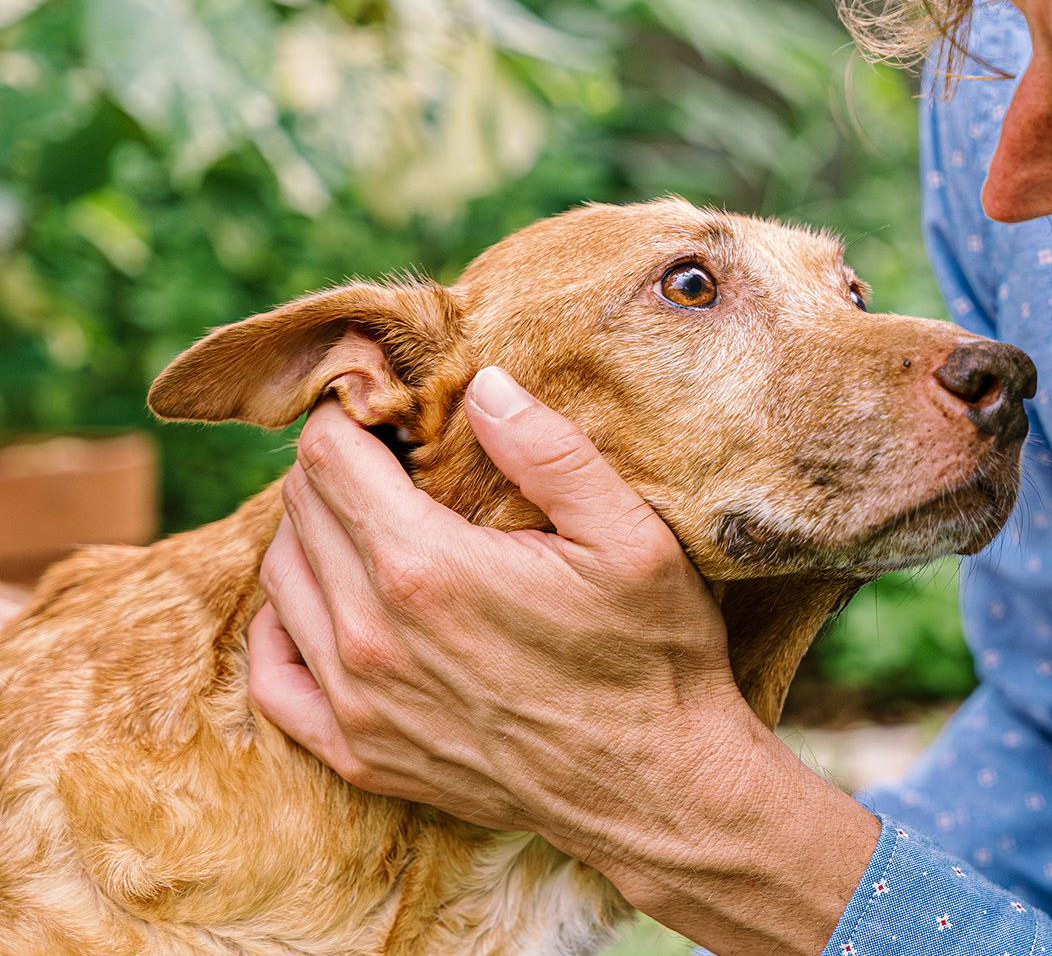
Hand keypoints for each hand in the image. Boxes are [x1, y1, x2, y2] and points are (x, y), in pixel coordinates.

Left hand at [249, 368, 878, 955]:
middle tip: (387, 457)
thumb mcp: (629, 535)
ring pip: (280, 583)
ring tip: (367, 521)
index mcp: (427, 567)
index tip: (385, 409)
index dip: (349, 417)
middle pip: (301, 511)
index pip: (330, 460)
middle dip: (335, 469)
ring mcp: (356, 702)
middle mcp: (371, 634)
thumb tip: (481, 382)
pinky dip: (283, 627)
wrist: (657, 790)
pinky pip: (274, 677)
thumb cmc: (653, 657)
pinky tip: (323, 605)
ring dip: (311, 536)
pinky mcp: (359, 754)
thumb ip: (549, 450)